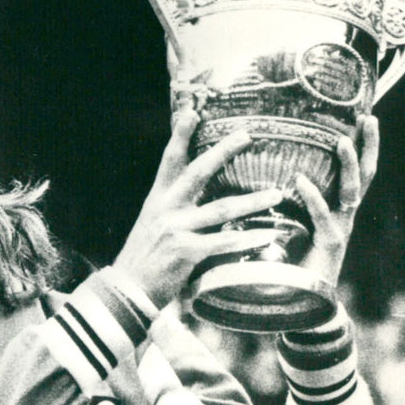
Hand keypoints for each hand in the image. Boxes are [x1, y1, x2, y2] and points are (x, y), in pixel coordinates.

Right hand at [113, 109, 281, 308]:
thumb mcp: (151, 227)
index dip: (179, 136)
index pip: (170, 162)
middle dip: (223, 151)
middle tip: (246, 135)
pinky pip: (223, 242)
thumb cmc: (142, 261)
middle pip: (198, 173)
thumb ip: (172, 211)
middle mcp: (166, 210)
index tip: (192, 112)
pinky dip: (246, 239)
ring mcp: (176, 230)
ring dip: (252, 201)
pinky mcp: (186, 252)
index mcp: (157, 200)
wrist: (127, 292)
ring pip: (221, 209)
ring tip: (277, 194)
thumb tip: (196, 200)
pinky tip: (266, 236)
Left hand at [295, 115, 379, 287]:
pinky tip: (300, 181)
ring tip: (342, 141)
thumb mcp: (290, 224)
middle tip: (370, 117)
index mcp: (338, 209)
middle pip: (365, 175)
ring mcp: (340, 230)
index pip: (357, 172)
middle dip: (369, 146)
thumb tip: (265, 172)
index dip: (363, 146)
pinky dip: (313, 198)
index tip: (364, 116)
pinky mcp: (328, 245)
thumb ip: (285, 202)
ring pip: (351, 191)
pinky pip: (323, 217)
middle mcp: (344, 216)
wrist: (299, 301)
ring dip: (348, 165)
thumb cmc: (290, 261)